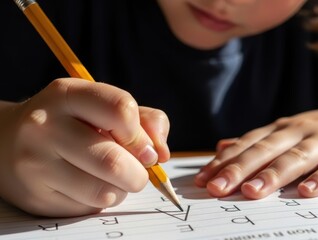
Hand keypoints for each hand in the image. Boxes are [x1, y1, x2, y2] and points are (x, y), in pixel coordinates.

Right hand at [0, 78, 169, 216]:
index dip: (141, 134)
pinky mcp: (36, 196)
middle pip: (114, 161)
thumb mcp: (104, 107)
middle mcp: (45, 126)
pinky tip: (90, 185)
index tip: (144, 147)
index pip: (121, 109)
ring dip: (121, 189)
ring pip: (104, 191)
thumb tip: (161, 154)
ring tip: (112, 177)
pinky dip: (102, 199)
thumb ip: (144, 120)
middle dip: (139, 173)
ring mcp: (35, 163)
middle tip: (137, 171)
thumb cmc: (72, 122)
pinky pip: (89, 207)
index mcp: (67, 94)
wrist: (8, 141)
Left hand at [195, 91, 317, 198]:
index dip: (224, 161)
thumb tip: (222, 146)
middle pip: (265, 150)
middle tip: (216, 188)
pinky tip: (309, 192)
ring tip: (252, 191)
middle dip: (238, 169)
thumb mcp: (291, 132)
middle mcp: (300, 131)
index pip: (248, 144)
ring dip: (273, 174)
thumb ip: (258, 141)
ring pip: (297, 157)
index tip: (202, 180)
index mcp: (282, 129)